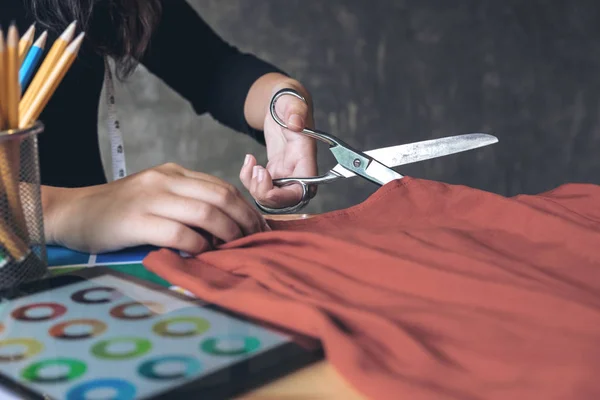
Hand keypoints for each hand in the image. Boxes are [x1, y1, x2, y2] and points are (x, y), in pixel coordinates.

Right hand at [44, 163, 269, 253]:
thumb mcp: (157, 196)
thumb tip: (226, 227)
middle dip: (244, 220)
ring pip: (204, 212)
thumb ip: (186, 203)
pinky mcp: (136, 220)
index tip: (259, 228)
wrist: (73, 212)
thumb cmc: (119, 210)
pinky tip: (203, 254)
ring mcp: (150, 198)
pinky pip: (178, 233)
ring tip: (235, 249)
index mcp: (174, 173)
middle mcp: (165, 180)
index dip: (246, 208)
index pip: (222, 186)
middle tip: (256, 241)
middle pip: (220, 196)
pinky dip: (197, 245)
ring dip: (227, 233)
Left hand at [239, 81, 317, 208]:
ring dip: (255, 189)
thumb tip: (296, 123)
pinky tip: (248, 162)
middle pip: (287, 201)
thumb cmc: (287, 101)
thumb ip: (294, 110)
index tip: (264, 177)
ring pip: (273, 198)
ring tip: (250, 165)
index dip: (284, 195)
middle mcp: (299, 170)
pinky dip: (250, 181)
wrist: (280, 104)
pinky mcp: (275, 173)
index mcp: (306, 157)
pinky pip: (263, 188)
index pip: (303, 190)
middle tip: (255, 172)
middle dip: (266, 194)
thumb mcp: (289, 101)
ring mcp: (287, 174)